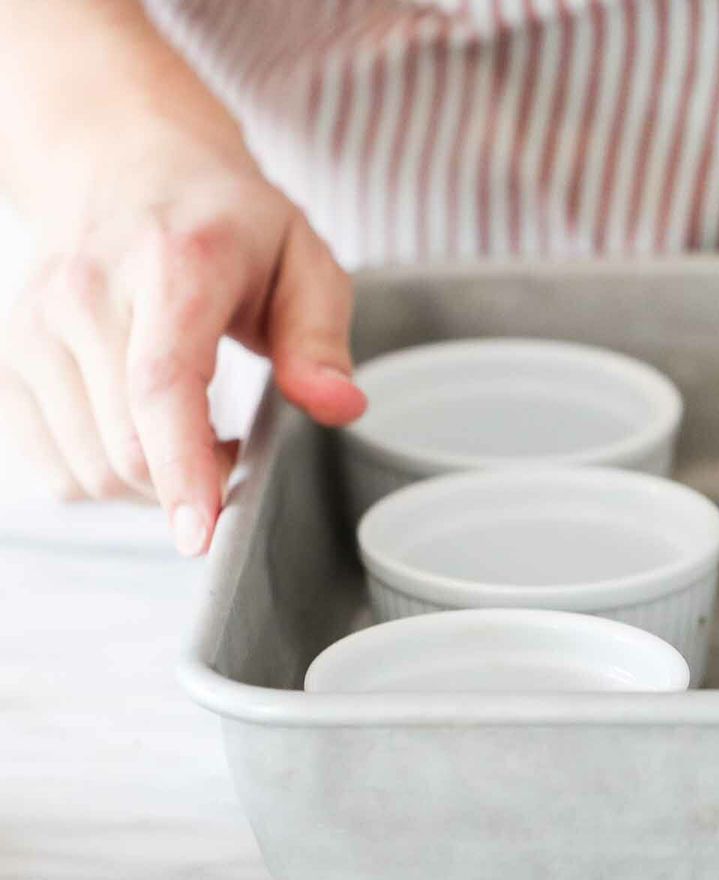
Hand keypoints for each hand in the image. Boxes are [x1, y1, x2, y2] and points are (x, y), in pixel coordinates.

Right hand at [0, 133, 364, 553]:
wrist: (123, 163)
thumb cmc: (226, 220)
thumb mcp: (305, 259)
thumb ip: (322, 338)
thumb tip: (339, 407)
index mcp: (173, 264)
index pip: (161, 384)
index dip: (181, 469)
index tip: (201, 532)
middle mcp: (85, 293)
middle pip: (123, 444)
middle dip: (188, 484)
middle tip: (235, 446)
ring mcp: (32, 326)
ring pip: (86, 467)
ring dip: (150, 484)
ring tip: (195, 433)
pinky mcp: (7, 359)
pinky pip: (53, 466)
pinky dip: (106, 476)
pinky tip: (144, 434)